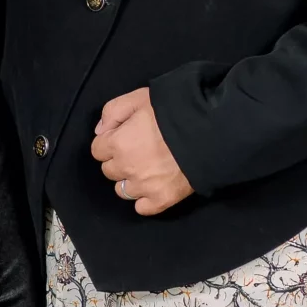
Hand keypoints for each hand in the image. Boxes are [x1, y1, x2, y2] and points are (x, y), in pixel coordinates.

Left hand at [91, 86, 192, 215]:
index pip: (97, 150)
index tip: (124, 136)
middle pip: (109, 171)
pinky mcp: (162, 199)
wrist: (209, 129)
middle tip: (139, 150)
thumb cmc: (173, 110)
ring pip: (122, 190)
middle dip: (119, 160)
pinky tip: (154, 187)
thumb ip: (113, 111)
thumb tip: (101, 132)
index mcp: (118, 143)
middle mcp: (126, 169)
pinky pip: (142, 208)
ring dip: (131, 180)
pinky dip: (145, 199)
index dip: (110, 142)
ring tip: (149, 168)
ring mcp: (144, 187)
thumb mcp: (139, 97)